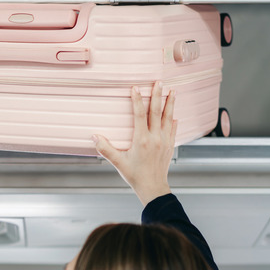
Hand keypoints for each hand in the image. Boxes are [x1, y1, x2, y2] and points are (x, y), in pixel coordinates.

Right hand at [93, 81, 176, 205]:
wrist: (153, 188)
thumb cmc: (135, 176)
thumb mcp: (118, 163)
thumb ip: (105, 149)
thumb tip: (94, 137)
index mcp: (142, 140)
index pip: (140, 114)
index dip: (137, 100)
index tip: (135, 88)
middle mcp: (155, 138)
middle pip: (157, 111)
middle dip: (157, 95)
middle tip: (159, 82)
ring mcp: (164, 141)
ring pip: (168, 118)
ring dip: (170, 103)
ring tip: (172, 91)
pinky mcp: (170, 146)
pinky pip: (173, 129)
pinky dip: (173, 120)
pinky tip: (174, 115)